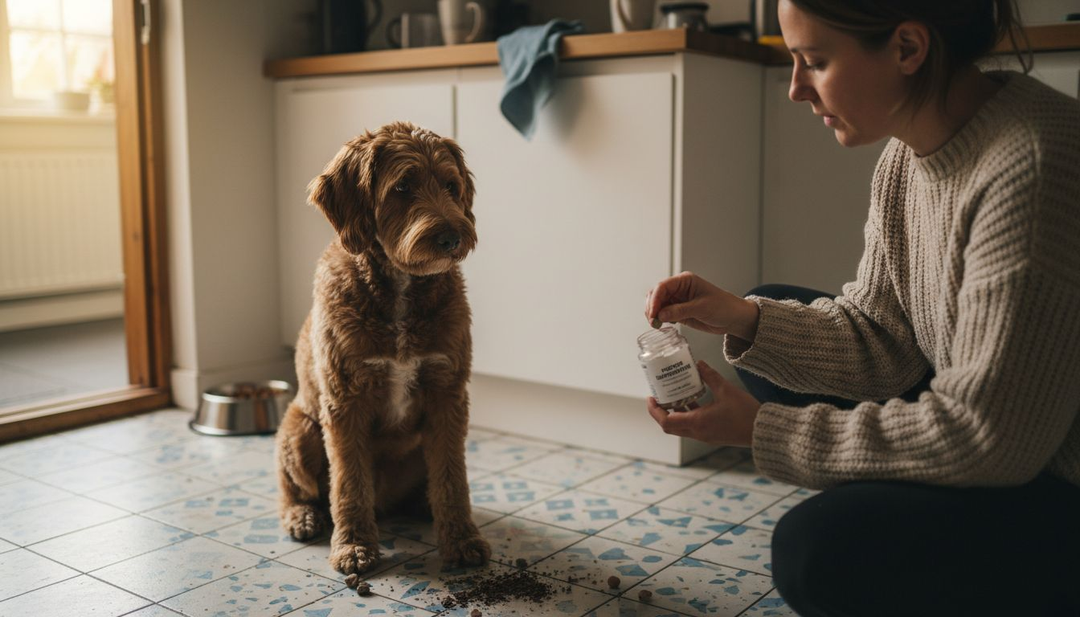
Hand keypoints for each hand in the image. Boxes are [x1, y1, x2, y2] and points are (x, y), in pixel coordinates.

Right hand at [644, 272, 758, 341]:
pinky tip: (662, 325)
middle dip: (652, 308)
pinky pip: (663, 314)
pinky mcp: (678, 312)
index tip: (653, 314)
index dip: (655, 300)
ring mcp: (677, 300)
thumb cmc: (723, 306)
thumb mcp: (701, 308)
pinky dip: (659, 319)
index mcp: (684, 281)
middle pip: (656, 295)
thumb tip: (660, 315)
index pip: (662, 287)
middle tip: (653, 322)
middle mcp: (678, 289)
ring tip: (657, 325)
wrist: (734, 318)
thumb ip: (680, 311)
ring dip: (654, 314)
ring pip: (657, 305)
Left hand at [646, 361, 759, 447]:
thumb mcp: (725, 389)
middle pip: (669, 427)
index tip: (651, 398)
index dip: (655, 410)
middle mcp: (697, 432)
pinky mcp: (711, 435)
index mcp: (697, 422)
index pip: (666, 421)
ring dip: (674, 413)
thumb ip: (709, 375)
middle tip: (659, 397)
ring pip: (680, 427)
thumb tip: (698, 363)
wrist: (762, 430)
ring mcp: (704, 436)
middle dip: (661, 412)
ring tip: (673, 396)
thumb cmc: (745, 412)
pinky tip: (692, 400)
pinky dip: (687, 415)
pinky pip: (692, 427)